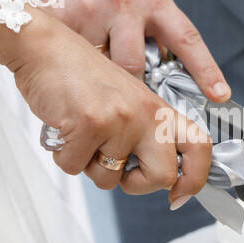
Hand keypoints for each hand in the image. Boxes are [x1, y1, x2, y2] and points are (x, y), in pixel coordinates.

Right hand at [0, 7, 211, 206]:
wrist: (44, 47)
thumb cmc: (79, 75)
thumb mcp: (126, 99)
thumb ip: (143, 132)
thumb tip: (152, 174)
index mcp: (157, 107)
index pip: (199, 146)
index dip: (194, 179)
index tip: (178, 196)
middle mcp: (145, 113)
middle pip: (163, 176)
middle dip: (137, 185)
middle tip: (118, 171)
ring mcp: (120, 119)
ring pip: (108, 179)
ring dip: (88, 166)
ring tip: (80, 135)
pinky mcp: (90, 124)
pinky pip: (74, 167)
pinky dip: (63, 156)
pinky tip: (62, 130)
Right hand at [29, 0, 230, 101]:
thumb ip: (157, 28)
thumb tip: (167, 77)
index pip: (186, 39)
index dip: (206, 70)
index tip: (221, 96)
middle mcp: (125, 3)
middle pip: (134, 65)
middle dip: (132, 85)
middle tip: (128, 96)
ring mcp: (91, 10)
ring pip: (98, 66)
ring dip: (97, 72)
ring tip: (90, 62)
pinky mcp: (60, 17)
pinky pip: (69, 56)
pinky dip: (72, 62)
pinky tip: (69, 51)